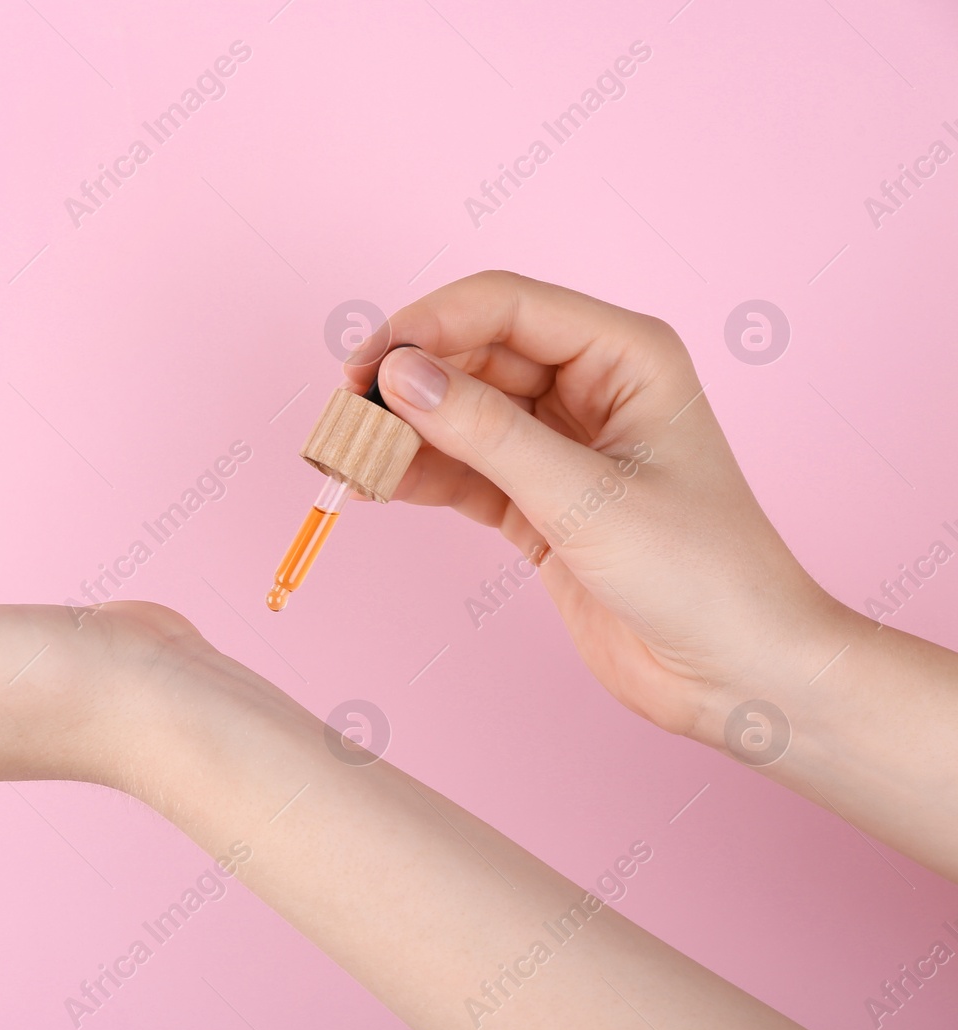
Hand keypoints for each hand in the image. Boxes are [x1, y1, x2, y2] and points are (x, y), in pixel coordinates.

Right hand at [346, 271, 848, 741]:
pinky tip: (377, 486)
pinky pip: (460, 468)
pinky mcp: (534, 499)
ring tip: (346, 455)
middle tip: (343, 416)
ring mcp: (558, 444)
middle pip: (471, 355)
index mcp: (624, 354)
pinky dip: (418, 475)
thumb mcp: (585, 497)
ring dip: (402, 432)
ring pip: (457, 412)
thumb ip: (486, 433)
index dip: (428, 325)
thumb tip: (400, 376)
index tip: (368, 365)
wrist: (735, 674)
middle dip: (406, 381)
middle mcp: (589, 386)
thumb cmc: (700, 574)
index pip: (505, 306)